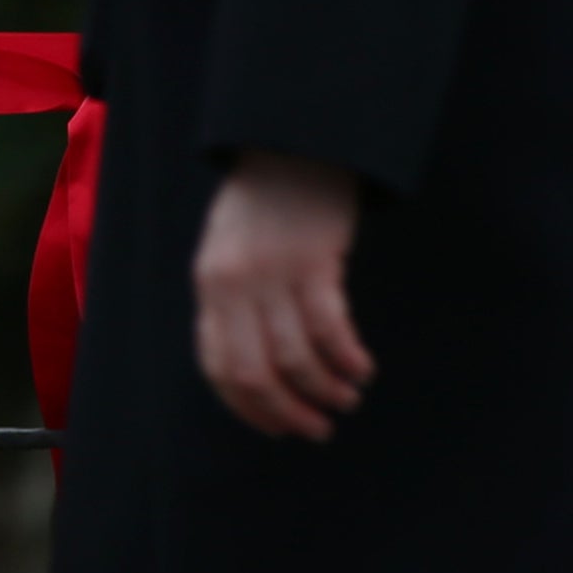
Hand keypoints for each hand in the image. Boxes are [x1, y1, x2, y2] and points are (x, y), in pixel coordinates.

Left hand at [193, 148, 370, 441]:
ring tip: (346, 399)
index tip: (278, 428)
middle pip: (255, 374)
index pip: (218, 367)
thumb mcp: (228, 250)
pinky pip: (330, 329)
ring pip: (296, 358)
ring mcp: (271, 273)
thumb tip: (255, 368)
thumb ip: (233, 301)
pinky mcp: (313, 261)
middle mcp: (233, 284)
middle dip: (288, 413)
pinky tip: (361, 368)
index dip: (249, 408)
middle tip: (318, 429)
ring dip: (325, 390)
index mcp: (210, 285)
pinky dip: (347, 358)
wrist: (290, 142)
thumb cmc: (262, 201)